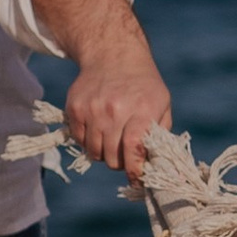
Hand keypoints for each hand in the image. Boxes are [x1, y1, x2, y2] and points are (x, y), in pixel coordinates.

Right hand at [64, 40, 171, 178]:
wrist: (113, 55)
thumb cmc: (144, 85)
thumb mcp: (162, 103)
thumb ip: (161, 133)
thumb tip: (159, 165)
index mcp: (142, 109)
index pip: (134, 148)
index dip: (135, 170)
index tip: (137, 180)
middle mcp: (115, 109)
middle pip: (113, 156)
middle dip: (120, 164)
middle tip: (125, 158)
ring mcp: (92, 109)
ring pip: (94, 152)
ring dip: (104, 154)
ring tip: (112, 142)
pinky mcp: (75, 108)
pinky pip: (79, 140)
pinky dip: (89, 142)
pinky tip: (99, 130)